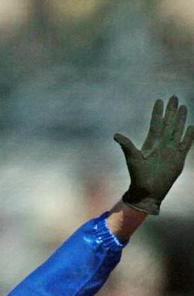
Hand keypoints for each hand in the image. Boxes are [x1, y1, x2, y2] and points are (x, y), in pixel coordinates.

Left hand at [114, 95, 193, 214]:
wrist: (148, 191)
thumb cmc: (138, 176)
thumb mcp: (132, 158)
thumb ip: (126, 145)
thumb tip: (115, 135)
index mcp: (151, 143)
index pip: (156, 123)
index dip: (158, 112)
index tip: (159, 100)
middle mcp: (162, 144)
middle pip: (168, 123)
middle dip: (171, 110)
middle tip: (174, 97)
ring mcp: (171, 150)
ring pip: (177, 130)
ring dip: (180, 119)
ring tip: (183, 107)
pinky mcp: (178, 158)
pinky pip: (185, 143)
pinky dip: (189, 135)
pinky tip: (191, 126)